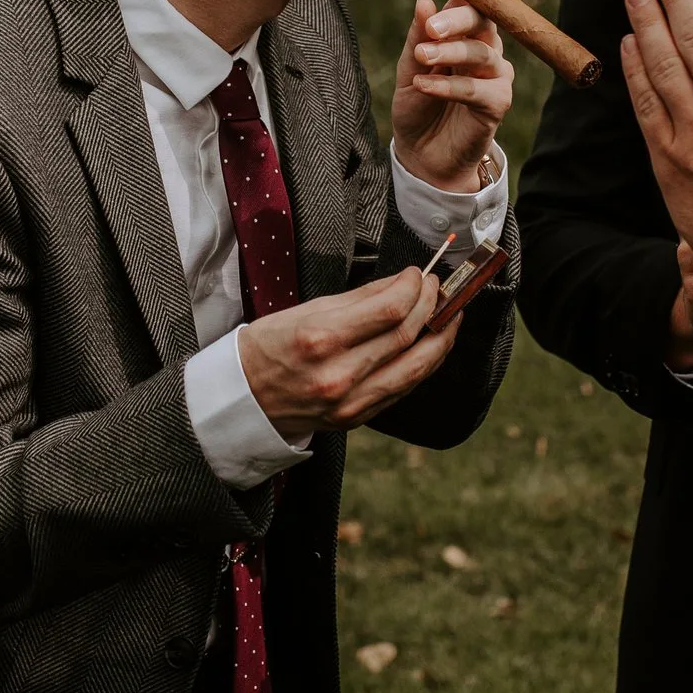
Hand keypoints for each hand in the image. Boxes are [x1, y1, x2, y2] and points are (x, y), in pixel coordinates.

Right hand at [240, 267, 461, 437]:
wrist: (243, 399)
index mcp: (320, 338)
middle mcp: (339, 374)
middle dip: (431, 305)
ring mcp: (350, 402)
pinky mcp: (357, 418)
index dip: (414, 287)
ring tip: (450, 315)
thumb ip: (359, 298)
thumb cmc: (268, 348)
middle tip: (437, 287)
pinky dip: (424, 363)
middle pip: (407, 335)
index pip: (390, 309)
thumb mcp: (306, 310)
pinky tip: (431, 345)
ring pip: (416, 367)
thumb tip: (402, 283)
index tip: (419, 273)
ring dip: (441, 337)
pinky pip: (403, 388)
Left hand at [392, 0, 514, 190]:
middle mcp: (487, 45)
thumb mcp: (409, 65)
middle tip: (431, 28)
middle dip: (457, 19)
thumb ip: (419, 35)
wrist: (421, 153)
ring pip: (480, 53)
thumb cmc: (417, 102)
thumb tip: (424, 0)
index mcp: (466, 28)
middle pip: (483, 18)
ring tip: (421, 61)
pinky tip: (424, 86)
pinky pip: (476, 89)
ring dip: (448, 54)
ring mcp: (496, 74)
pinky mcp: (497, 103)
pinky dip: (448, 86)